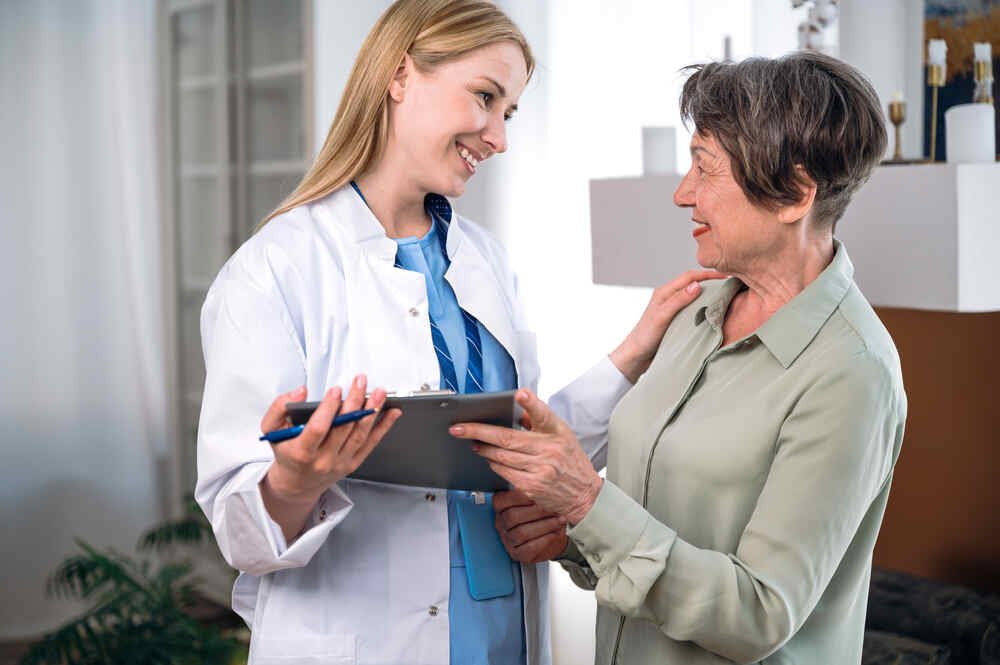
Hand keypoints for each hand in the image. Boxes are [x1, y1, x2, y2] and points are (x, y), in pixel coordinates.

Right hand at [261, 375, 401, 506]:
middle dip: (354, 402)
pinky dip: (383, 427)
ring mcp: (340, 463)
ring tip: (378, 393)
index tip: (335, 390)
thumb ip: (279, 407)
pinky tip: (391, 413)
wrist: (297, 483)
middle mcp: (323, 460)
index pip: (318, 429)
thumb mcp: (271, 430)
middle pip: (343, 428)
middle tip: (360, 382)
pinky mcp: (353, 463)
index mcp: (302, 452)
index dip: (328, 409)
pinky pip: (370, 444)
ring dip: (372, 411)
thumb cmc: (286, 452)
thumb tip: (300, 392)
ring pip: (359, 435)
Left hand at [451, 390, 601, 524]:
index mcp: (557, 432)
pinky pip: (504, 472)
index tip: (519, 394)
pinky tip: (490, 459)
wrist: (584, 496)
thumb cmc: (572, 462)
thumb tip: (517, 408)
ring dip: (484, 449)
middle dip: (478, 432)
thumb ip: (540, 421)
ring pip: (501, 456)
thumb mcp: (563, 436)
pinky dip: (494, 464)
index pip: (543, 414)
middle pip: (507, 438)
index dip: (531, 403)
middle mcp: (549, 450)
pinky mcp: (531, 486)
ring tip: (474, 443)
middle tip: (460, 428)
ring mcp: (540, 470)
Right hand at [493, 490, 567, 563]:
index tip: (536, 493)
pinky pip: (529, 547)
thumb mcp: (537, 498)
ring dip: (544, 525)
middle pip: (512, 517)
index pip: (501, 501)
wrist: (554, 535)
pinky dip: (544, 539)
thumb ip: (534, 490)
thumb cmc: (544, 514)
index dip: (517, 497)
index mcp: (501, 508)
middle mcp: (501, 524)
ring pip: (522, 533)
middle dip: (537, 511)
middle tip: (554, 508)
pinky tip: (554, 533)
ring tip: (559, 520)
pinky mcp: (517, 554)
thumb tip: (539, 480)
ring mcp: (507, 540)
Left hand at [610, 269, 726, 381]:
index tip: (726, 275)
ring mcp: (672, 309)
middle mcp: (668, 298)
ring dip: (708, 294)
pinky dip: (703, 307)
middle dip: (710, 281)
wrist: (636, 356)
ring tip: (725, 295)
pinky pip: (692, 308)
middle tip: (729, 284)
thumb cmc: (645, 337)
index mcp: (664, 292)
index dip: (708, 274)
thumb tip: (697, 285)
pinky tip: (712, 312)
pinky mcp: (675, 320)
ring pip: (693, 296)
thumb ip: (678, 301)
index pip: (689, 277)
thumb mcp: (662, 317)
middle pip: (692, 284)